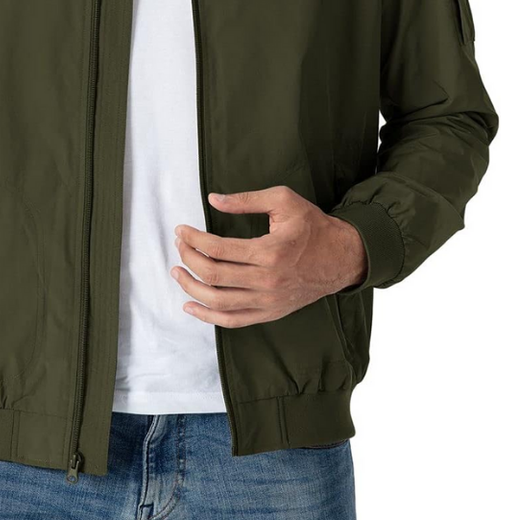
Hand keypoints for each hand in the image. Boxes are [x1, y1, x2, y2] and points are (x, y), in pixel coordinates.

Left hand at [171, 186, 367, 327]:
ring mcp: (268, 301)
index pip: (218, 249)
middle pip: (213, 275)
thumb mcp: (283, 201)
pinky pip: (232, 321)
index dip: (193, 239)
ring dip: (191, 287)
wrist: (342, 258)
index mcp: (270, 251)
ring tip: (177, 272)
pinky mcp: (270, 312)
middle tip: (179, 245)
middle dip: (188, 258)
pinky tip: (190, 305)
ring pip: (218, 301)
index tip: (181, 230)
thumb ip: (246, 199)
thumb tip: (213, 199)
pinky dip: (207, 317)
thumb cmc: (312, 226)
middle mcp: (267, 280)